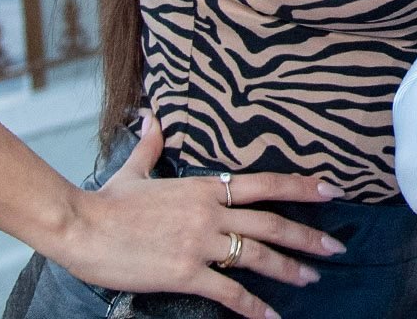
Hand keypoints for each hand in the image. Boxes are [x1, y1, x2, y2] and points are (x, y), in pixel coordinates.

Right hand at [48, 113, 343, 318]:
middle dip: (308, 236)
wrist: (80, 226)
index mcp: (203, 186)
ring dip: (290, 269)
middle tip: (336, 247)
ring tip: (312, 278)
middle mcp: (209, 212)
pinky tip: (271, 317)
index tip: (331, 189)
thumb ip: (151, 143)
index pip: (263, 183)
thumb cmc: (106, 201)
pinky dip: (254, 308)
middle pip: (271, 223)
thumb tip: (152, 116)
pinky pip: (229, 293)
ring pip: (258, 257)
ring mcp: (199, 243)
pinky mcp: (185, 273)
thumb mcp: (135, 169)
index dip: (300, 186)